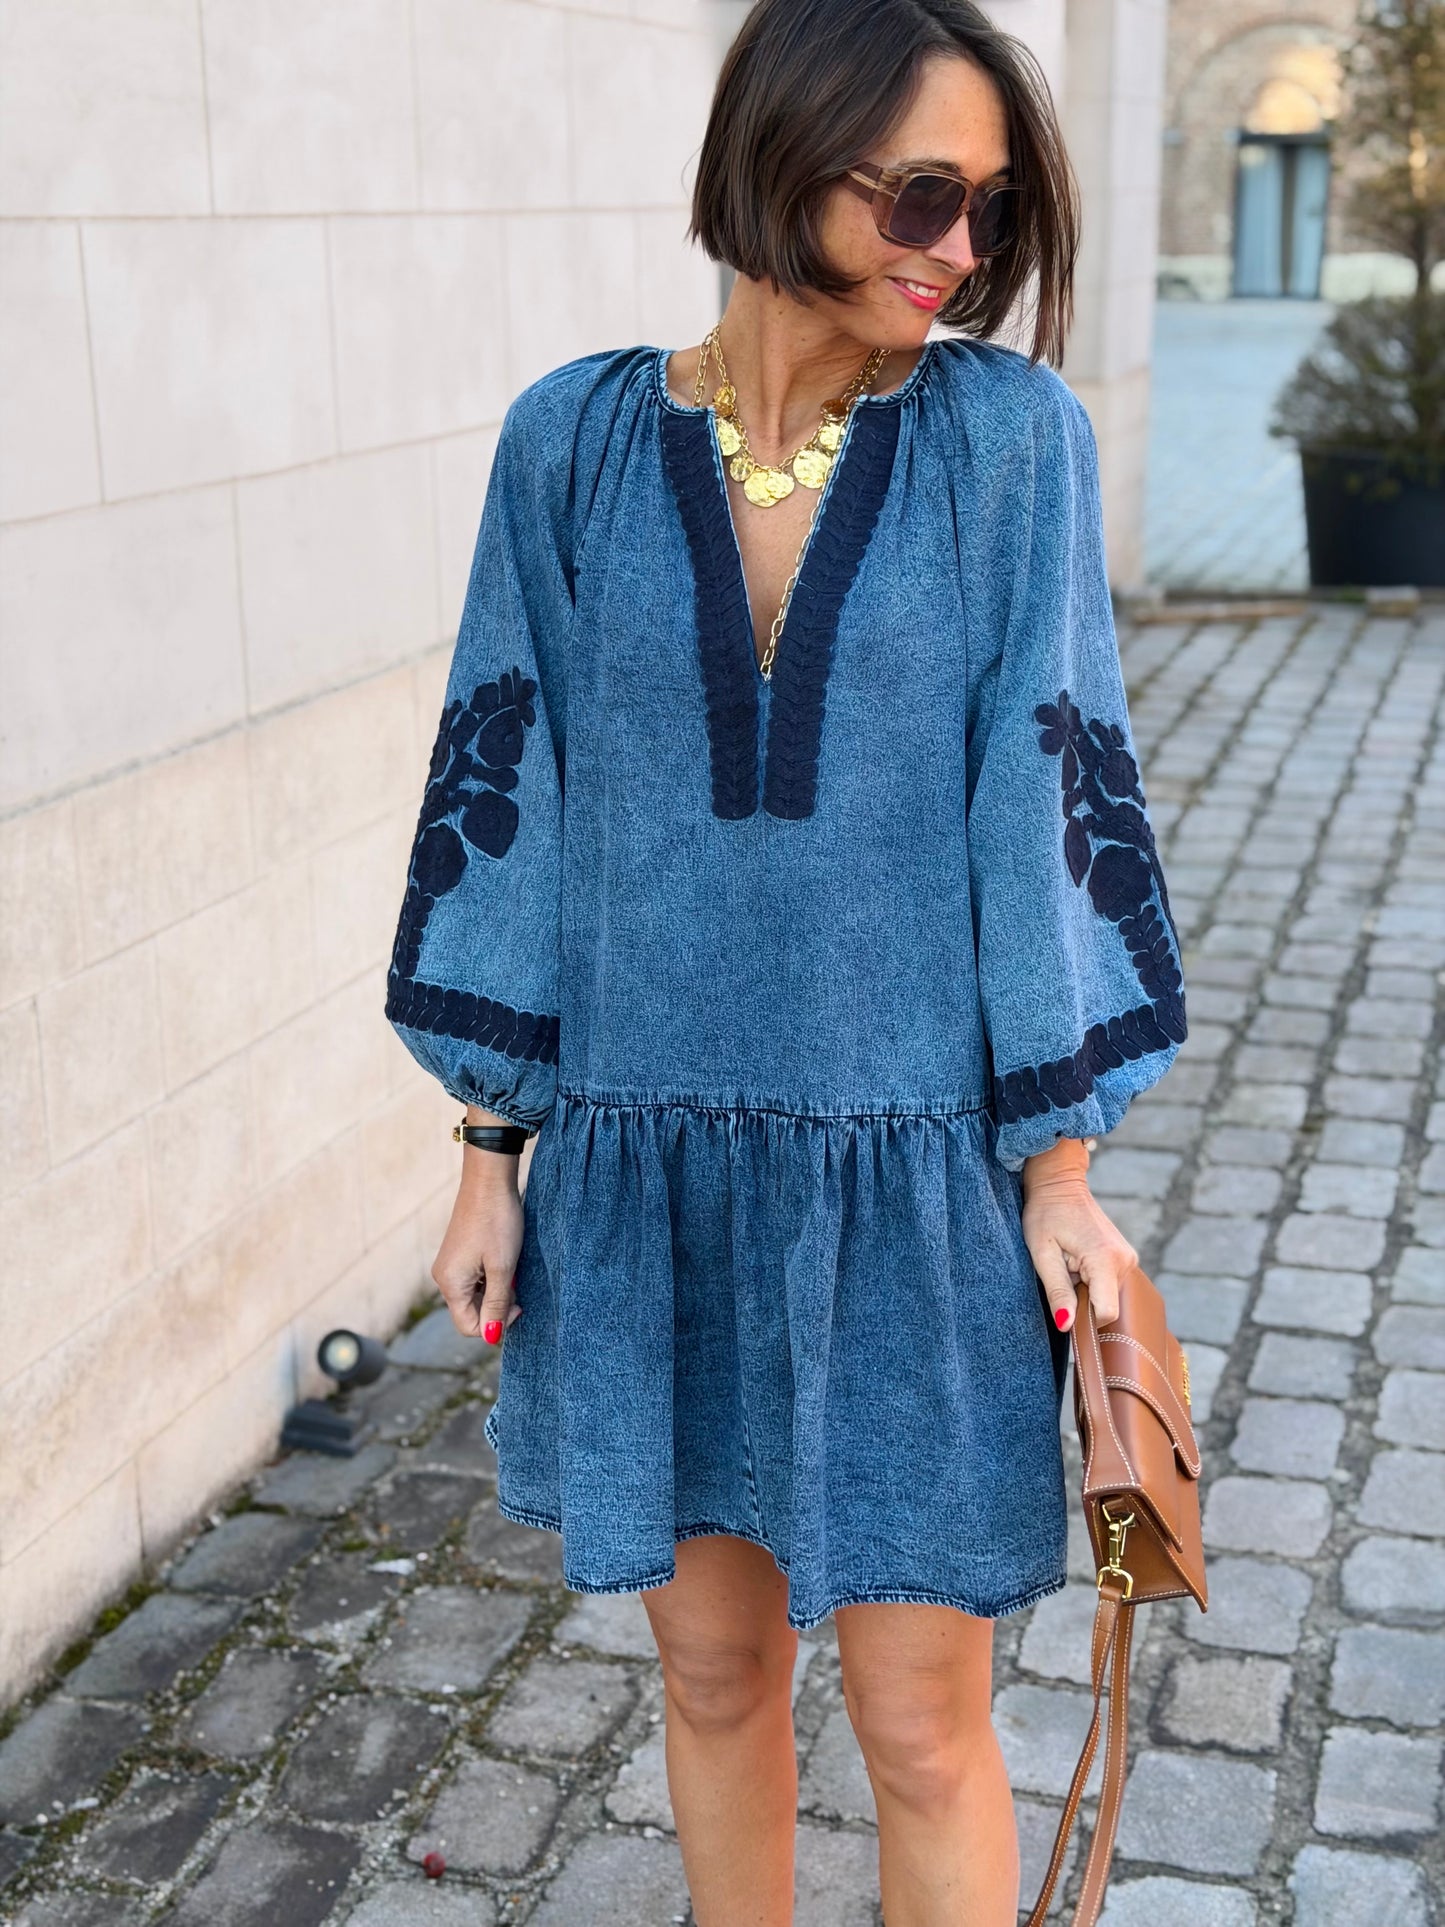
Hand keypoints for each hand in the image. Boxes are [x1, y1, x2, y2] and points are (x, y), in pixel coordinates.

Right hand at [431, 1112, 525, 1343]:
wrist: (489, 1182)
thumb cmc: (497, 1223)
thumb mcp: (502, 1268)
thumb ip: (495, 1304)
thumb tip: (491, 1337)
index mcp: (451, 1284)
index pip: (469, 1326)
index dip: (495, 1324)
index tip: (518, 1305)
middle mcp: (444, 1277)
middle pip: (470, 1312)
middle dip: (496, 1307)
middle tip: (518, 1288)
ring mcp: (450, 1264)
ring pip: (474, 1295)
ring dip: (496, 1291)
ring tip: (512, 1271)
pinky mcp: (459, 1254)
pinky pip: (474, 1279)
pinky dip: (491, 1277)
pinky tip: (505, 1262)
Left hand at [1021, 1139, 1135, 1331]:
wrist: (1059, 1183)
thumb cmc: (1045, 1214)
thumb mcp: (1042, 1253)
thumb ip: (1057, 1290)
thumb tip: (1067, 1325)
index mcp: (1105, 1259)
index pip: (1106, 1312)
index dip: (1083, 1318)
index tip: (1064, 1303)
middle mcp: (1125, 1260)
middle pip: (1107, 1306)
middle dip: (1082, 1301)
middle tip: (1063, 1272)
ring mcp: (1129, 1258)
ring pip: (1108, 1297)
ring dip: (1086, 1290)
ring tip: (1070, 1264)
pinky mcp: (1126, 1257)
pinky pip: (1110, 1285)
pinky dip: (1093, 1282)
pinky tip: (1078, 1263)